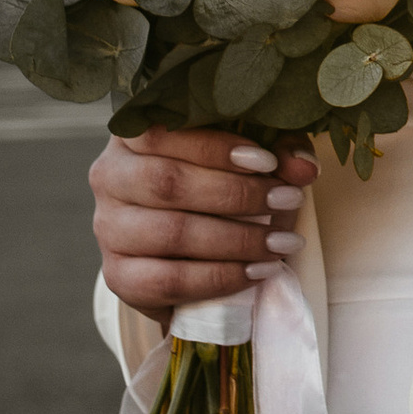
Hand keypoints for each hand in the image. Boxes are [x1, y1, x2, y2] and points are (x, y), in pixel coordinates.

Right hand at [88, 129, 319, 327]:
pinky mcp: (118, 276)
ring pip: (170, 233)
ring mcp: (108, 229)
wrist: (189, 250)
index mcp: (132, 136)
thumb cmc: (218, 185)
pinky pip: (167, 281)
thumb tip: (304, 167)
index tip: (268, 162)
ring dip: (235, 240)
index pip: (162, 132)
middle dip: (236, 195)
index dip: (216, 147)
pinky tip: (256, 272)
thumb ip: (278, 152)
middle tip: (287, 201)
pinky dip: (219, 278)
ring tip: (281, 243)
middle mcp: (109, 177)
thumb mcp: (247, 158)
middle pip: (166, 183)